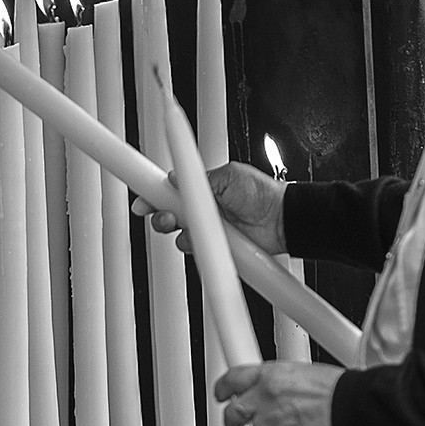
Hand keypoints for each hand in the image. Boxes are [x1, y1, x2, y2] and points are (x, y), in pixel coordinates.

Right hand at [132, 161, 286, 254]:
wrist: (282, 219)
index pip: (170, 191)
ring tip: (186, 225)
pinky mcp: (214, 247)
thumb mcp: (229, 176)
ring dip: (177, 231)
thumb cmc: (262, 194)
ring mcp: (207, 230)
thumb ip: (199, 179)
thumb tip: (174, 177)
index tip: (142, 198)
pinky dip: (193, 245)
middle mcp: (202, 209)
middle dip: (160, 215)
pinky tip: (199, 239)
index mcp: (202, 188)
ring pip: (178, 233)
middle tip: (165, 215)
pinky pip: (195, 249)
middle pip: (168, 214)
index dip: (154, 194)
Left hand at [216, 361, 341, 425]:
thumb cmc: (337, 388)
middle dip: (232, 424)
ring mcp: (273, 422)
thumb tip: (270, 390)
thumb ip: (279, 383)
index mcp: (270, 375)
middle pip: (232, 413)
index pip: (232, 380)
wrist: (353, 403)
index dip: (222, 391)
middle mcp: (267, 397)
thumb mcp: (301, 373)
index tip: (223, 397)